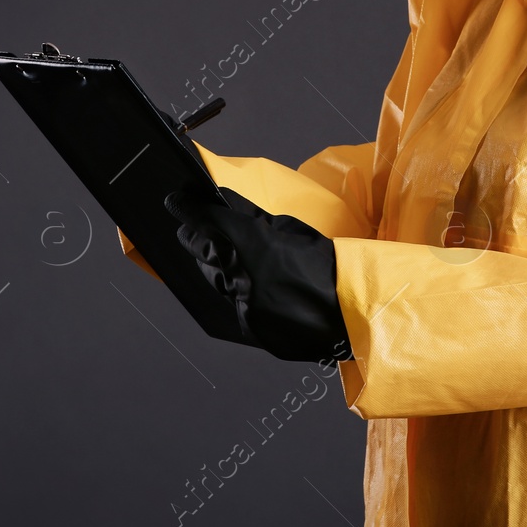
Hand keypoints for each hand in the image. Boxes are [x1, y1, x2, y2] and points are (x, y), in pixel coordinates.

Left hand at [165, 186, 351, 362]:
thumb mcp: (291, 229)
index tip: (174, 201)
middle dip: (193, 237)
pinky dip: (237, 294)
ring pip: (214, 279)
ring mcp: (241, 303)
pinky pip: (233, 305)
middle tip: (189, 230)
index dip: (186, 208)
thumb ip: (252, 216)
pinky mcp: (249, 326)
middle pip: (200, 250)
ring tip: (224, 258)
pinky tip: (251, 288)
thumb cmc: (326, 264)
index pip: (205, 219)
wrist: (351, 311)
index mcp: (251, 241)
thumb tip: (224, 200)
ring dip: (214, 266)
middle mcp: (240, 273)